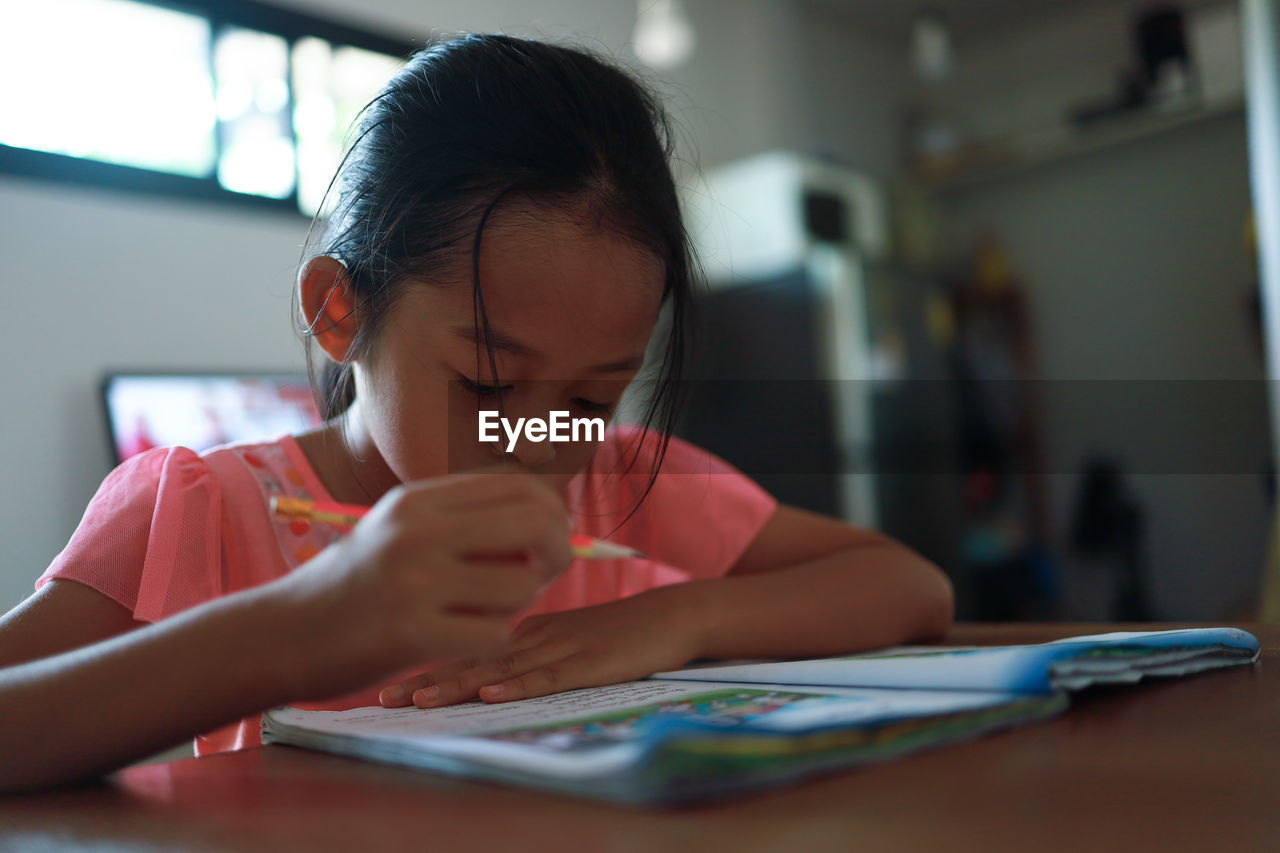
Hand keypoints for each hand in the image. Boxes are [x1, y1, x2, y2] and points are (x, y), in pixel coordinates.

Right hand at [268, 472, 572, 700]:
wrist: (281, 634)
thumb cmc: (353, 585)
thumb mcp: (398, 530)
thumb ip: (462, 521)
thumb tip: (550, 526)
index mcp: (419, 500)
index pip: (520, 488)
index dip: (554, 515)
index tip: (552, 540)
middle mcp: (418, 531)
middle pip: (535, 525)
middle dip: (558, 552)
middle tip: (543, 576)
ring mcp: (415, 580)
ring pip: (522, 585)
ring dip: (517, 606)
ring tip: (481, 612)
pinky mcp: (412, 632)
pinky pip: (496, 635)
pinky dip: (491, 641)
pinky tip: (459, 639)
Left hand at [378, 585, 705, 707]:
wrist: (671, 616)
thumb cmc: (618, 630)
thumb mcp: (566, 635)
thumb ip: (529, 649)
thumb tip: (487, 675)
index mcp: (525, 629)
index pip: (465, 647)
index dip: (424, 664)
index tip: (383, 682)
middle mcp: (534, 636)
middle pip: (472, 659)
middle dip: (425, 680)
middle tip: (382, 698)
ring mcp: (561, 648)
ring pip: (501, 669)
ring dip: (458, 685)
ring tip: (419, 700)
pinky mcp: (590, 663)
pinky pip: (550, 677)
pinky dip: (519, 686)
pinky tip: (493, 693)